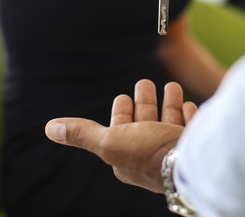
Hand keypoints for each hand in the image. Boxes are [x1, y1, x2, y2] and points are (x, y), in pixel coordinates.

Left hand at [45, 79, 197, 192]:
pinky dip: (188, 114)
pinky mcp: (195, 144)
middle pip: (145, 123)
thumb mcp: (109, 141)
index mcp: (129, 157)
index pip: (121, 130)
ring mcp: (173, 149)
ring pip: (169, 121)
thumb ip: (82, 134)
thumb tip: (49, 128)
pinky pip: (190, 127)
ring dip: (169, 103)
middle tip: (145, 83)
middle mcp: (151, 155)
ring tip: (171, 86)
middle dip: (145, 102)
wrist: (191, 163)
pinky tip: (188, 105)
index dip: (121, 113)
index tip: (122, 97)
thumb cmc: (149, 153)